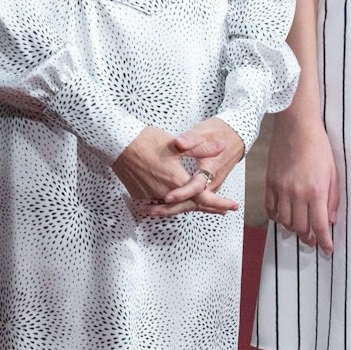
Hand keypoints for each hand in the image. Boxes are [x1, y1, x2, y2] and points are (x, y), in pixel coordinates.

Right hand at [111, 124, 238, 217]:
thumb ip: (200, 149)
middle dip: (208, 207)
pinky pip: (158, 202)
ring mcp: (151, 195)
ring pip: (174, 206)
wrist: (117, 142)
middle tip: (221, 210)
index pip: (204, 197)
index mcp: (177, 180)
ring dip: (189, 206)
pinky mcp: (140, 195)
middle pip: (191, 205)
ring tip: (200, 206)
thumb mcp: (176, 143)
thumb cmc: (146, 140)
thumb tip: (221, 147)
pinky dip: (169, 203)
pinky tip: (173, 200)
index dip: (220, 203)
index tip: (233, 207)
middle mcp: (165, 193)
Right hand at [263, 113, 339, 251]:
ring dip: (292, 229)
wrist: (297, 127)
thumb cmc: (318, 147)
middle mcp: (297, 193)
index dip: (324, 242)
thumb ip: (332, 199)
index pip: (320, 226)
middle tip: (313, 240)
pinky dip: (276, 217)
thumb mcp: (333, 174)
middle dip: (308, 238)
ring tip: (299, 229)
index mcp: (316, 192)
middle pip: (300, 227)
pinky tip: (282, 217)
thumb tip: (330, 220)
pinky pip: (270, 208)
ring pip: (284, 221)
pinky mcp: (270, 182)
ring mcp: (281, 188)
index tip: (328, 249)